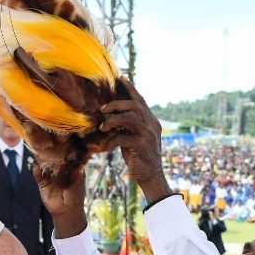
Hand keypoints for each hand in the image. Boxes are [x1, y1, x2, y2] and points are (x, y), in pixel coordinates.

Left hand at [99, 77, 168, 201]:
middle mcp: (152, 125)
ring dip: (112, 119)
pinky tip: (105, 146)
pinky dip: (112, 140)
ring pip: (130, 117)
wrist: (151, 177)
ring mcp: (149, 135)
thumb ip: (128, 126)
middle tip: (102, 109)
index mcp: (151, 121)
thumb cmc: (140, 157)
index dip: (130, 88)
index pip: (140, 100)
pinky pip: (124, 137)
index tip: (120, 77)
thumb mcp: (134, 138)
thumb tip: (113, 115)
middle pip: (134, 105)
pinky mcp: (142, 146)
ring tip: (102, 126)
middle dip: (116, 104)